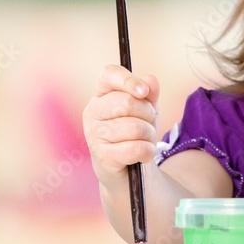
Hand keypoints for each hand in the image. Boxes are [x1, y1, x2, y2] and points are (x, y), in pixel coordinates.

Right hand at [82, 64, 159, 187]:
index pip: (108, 74)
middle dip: (148, 114)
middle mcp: (92, 112)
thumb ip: (150, 94)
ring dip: (150, 135)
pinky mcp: (102, 156)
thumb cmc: (135, 133)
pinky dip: (148, 151)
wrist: (127, 169)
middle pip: (128, 102)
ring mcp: (94, 135)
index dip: (128, 80)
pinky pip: (136, 148)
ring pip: (135, 127)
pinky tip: (143, 154)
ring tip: (145, 140)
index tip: (144, 92)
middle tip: (148, 123)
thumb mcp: (146, 110)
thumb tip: (150, 80)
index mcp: (101, 95)